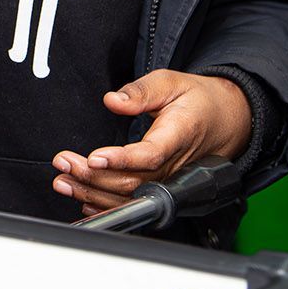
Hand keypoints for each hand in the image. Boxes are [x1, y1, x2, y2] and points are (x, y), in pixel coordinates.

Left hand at [51, 70, 251, 214]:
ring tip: (63, 181)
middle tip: (63, 163)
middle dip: (94, 176)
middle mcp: (174, 164)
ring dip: (93, 193)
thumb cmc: (197, 101)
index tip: (94, 158)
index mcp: (179, 135)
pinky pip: (134, 203)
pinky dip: (107, 206)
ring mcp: (169, 180)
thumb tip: (112, 100)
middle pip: (133, 181)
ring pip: (130, 196)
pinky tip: (84, 200)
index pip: (151, 154)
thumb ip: (141, 91)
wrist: (224, 121)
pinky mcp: (162, 188)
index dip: (122, 160)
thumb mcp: (171, 82)